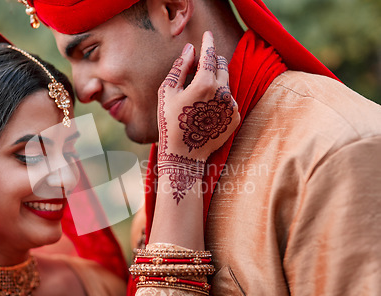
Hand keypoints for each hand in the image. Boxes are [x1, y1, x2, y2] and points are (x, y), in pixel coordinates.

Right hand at [157, 31, 239, 161]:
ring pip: (226, 84)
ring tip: (198, 96)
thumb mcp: (168, 93)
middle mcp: (223, 92)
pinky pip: (229, 100)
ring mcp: (232, 106)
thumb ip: (179, 68)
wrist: (184, 155)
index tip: (207, 34)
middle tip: (201, 65)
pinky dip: (220, 99)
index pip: (210, 55)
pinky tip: (206, 110)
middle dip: (213, 61)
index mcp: (205, 83)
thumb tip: (190, 50)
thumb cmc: (170, 123)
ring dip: (215, 82)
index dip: (208, 43)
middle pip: (222, 66)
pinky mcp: (235, 117)